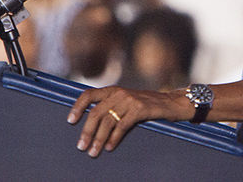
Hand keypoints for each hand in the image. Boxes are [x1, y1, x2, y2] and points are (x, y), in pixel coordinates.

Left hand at [67, 86, 190, 157]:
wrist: (172, 102)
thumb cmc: (147, 105)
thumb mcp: (126, 101)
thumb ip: (111, 106)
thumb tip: (91, 123)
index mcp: (113, 90)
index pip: (88, 94)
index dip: (77, 107)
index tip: (70, 121)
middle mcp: (119, 92)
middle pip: (96, 112)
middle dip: (86, 131)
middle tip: (81, 146)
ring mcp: (129, 100)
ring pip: (107, 121)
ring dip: (98, 139)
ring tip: (93, 152)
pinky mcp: (140, 109)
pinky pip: (122, 126)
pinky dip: (114, 138)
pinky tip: (109, 147)